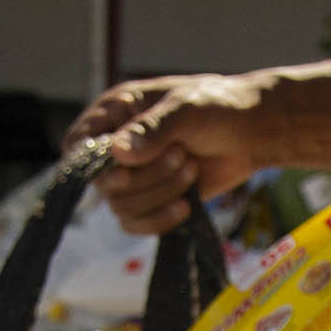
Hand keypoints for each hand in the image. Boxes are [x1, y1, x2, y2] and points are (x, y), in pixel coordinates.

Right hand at [66, 73, 268, 234]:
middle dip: (145, 176)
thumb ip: (152, 129)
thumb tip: (117, 152)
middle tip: (181, 156)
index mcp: (116, 113)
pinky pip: (137, 224)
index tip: (122, 167)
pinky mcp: (153, 200)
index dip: (89, 161)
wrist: (253, 132)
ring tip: (192, 169)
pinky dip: (161, 220)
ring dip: (159, 194)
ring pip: (121, 206)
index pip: (78, 142)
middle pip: (103, 182)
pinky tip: (188, 204)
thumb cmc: (218, 106)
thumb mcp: (186, 108)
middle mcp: (117, 146)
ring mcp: (134, 176)